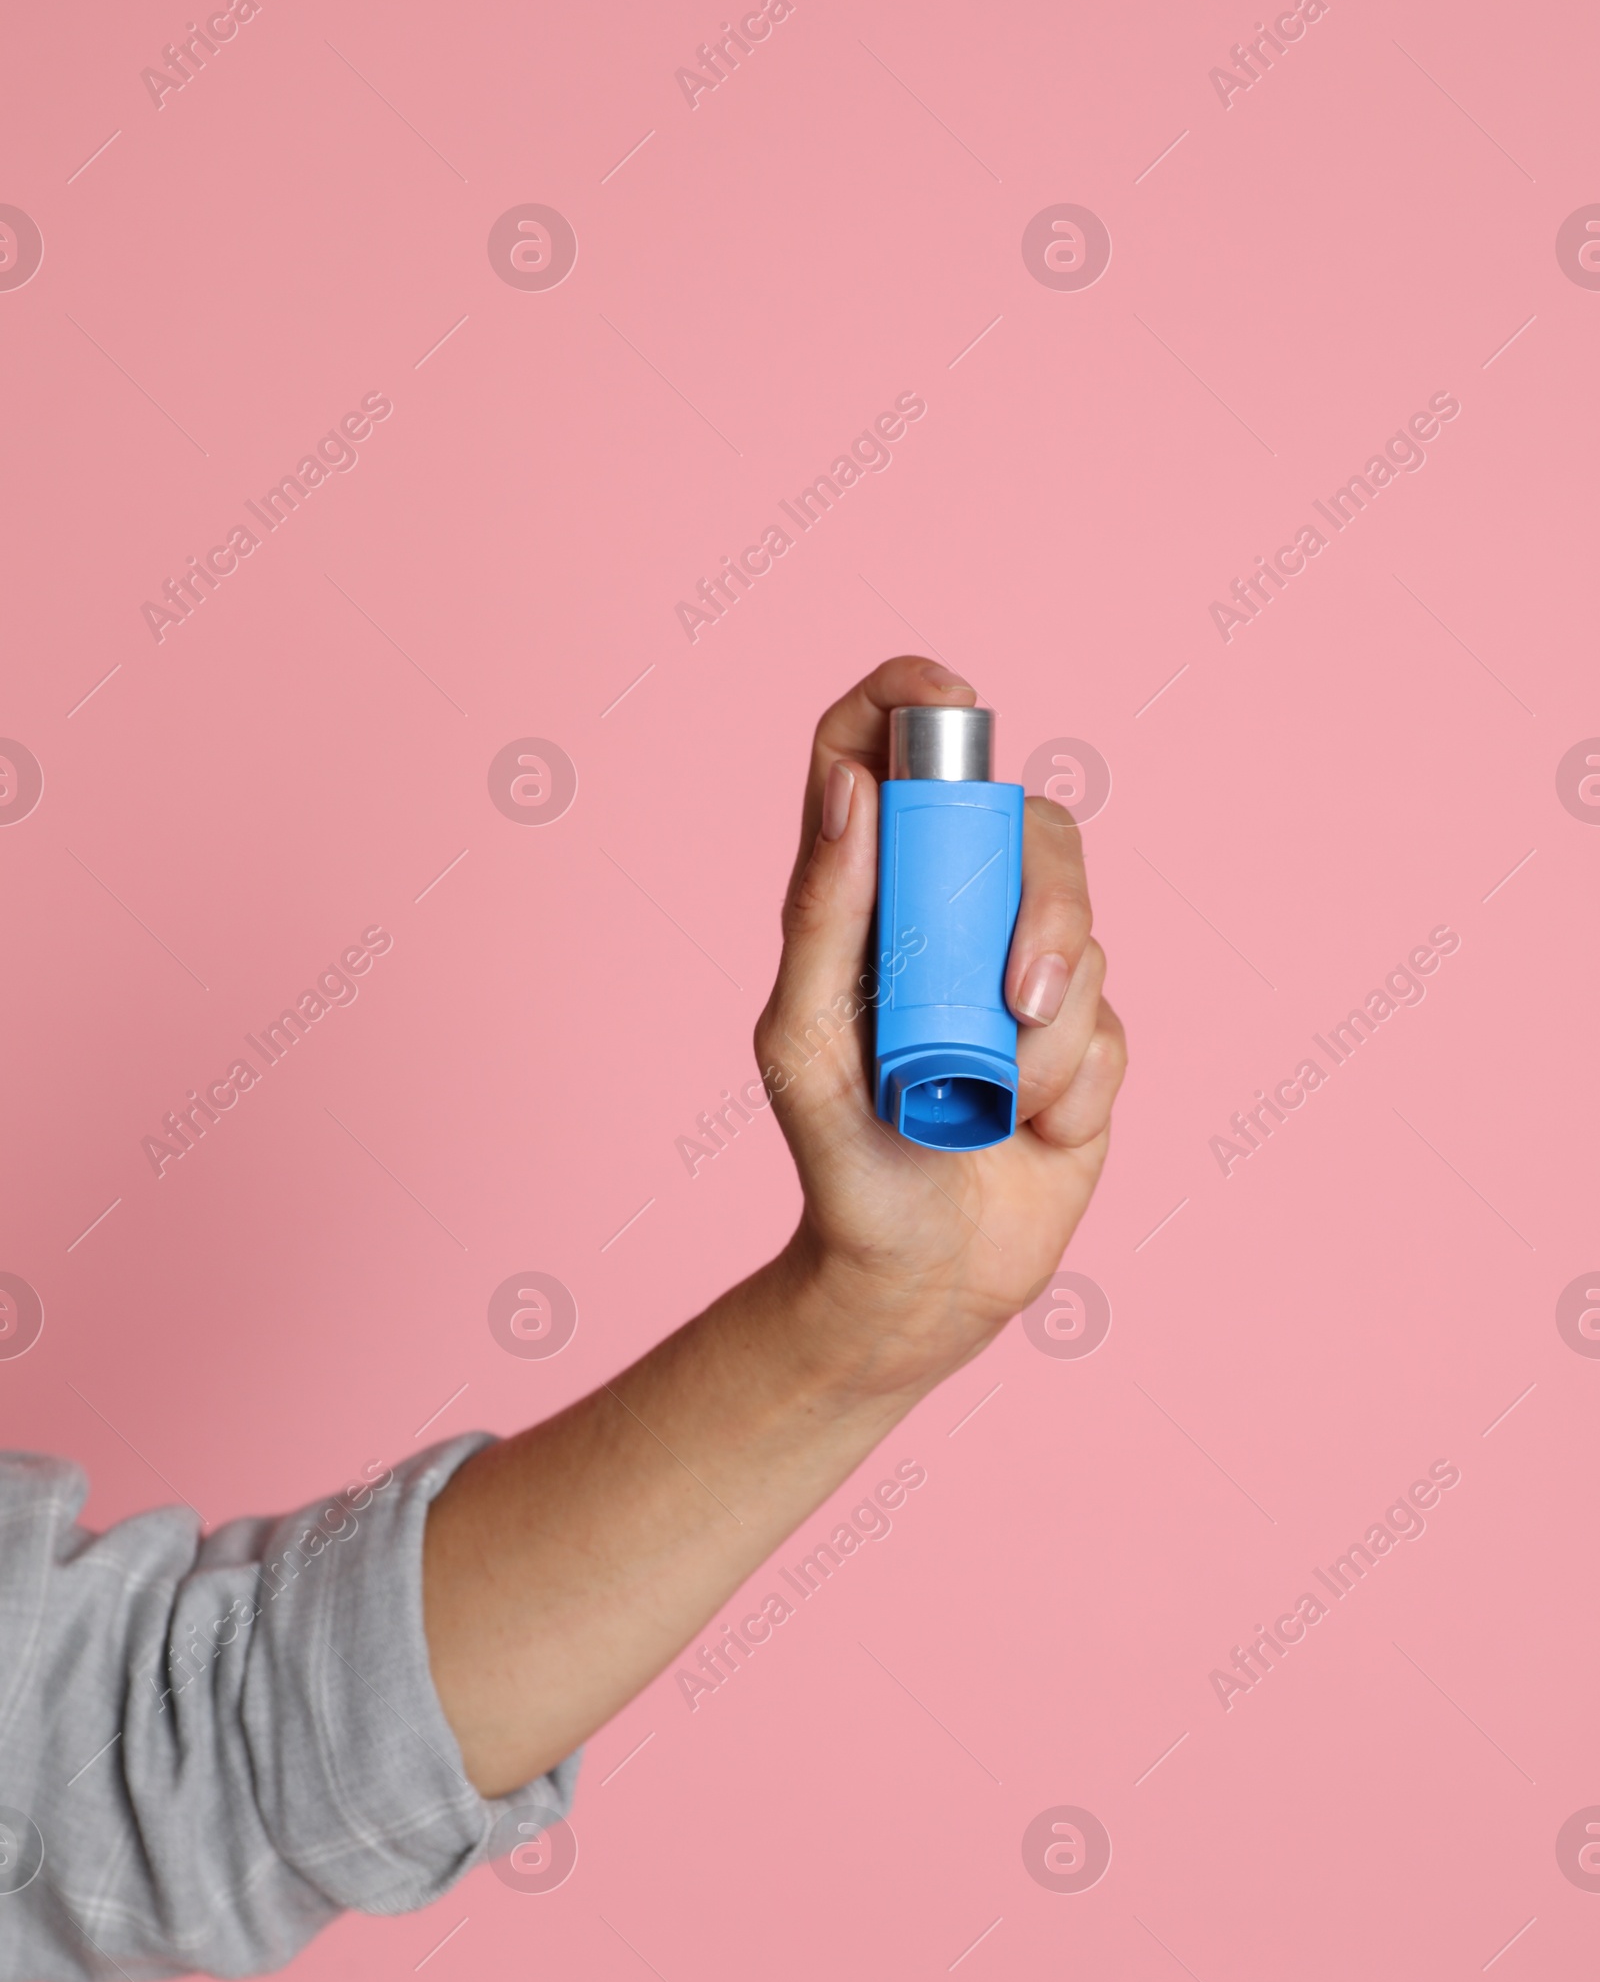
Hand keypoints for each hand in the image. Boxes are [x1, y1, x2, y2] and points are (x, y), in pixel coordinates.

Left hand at [755, 658, 1126, 1398]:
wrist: (914, 1280)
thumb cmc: (839, 1162)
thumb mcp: (802, 1039)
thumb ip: (823, 913)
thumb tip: (850, 783)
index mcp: (865, 901)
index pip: (877, 754)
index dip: (908, 701)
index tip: (951, 701)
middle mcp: (950, 919)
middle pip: (1028, 828)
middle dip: (1042, 905)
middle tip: (1017, 998)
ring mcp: (1024, 975)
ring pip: (1081, 933)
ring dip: (1048, 1035)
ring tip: (997, 1102)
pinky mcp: (1084, 1040)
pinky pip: (1111, 1024)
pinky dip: (1071, 1086)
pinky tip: (1027, 1130)